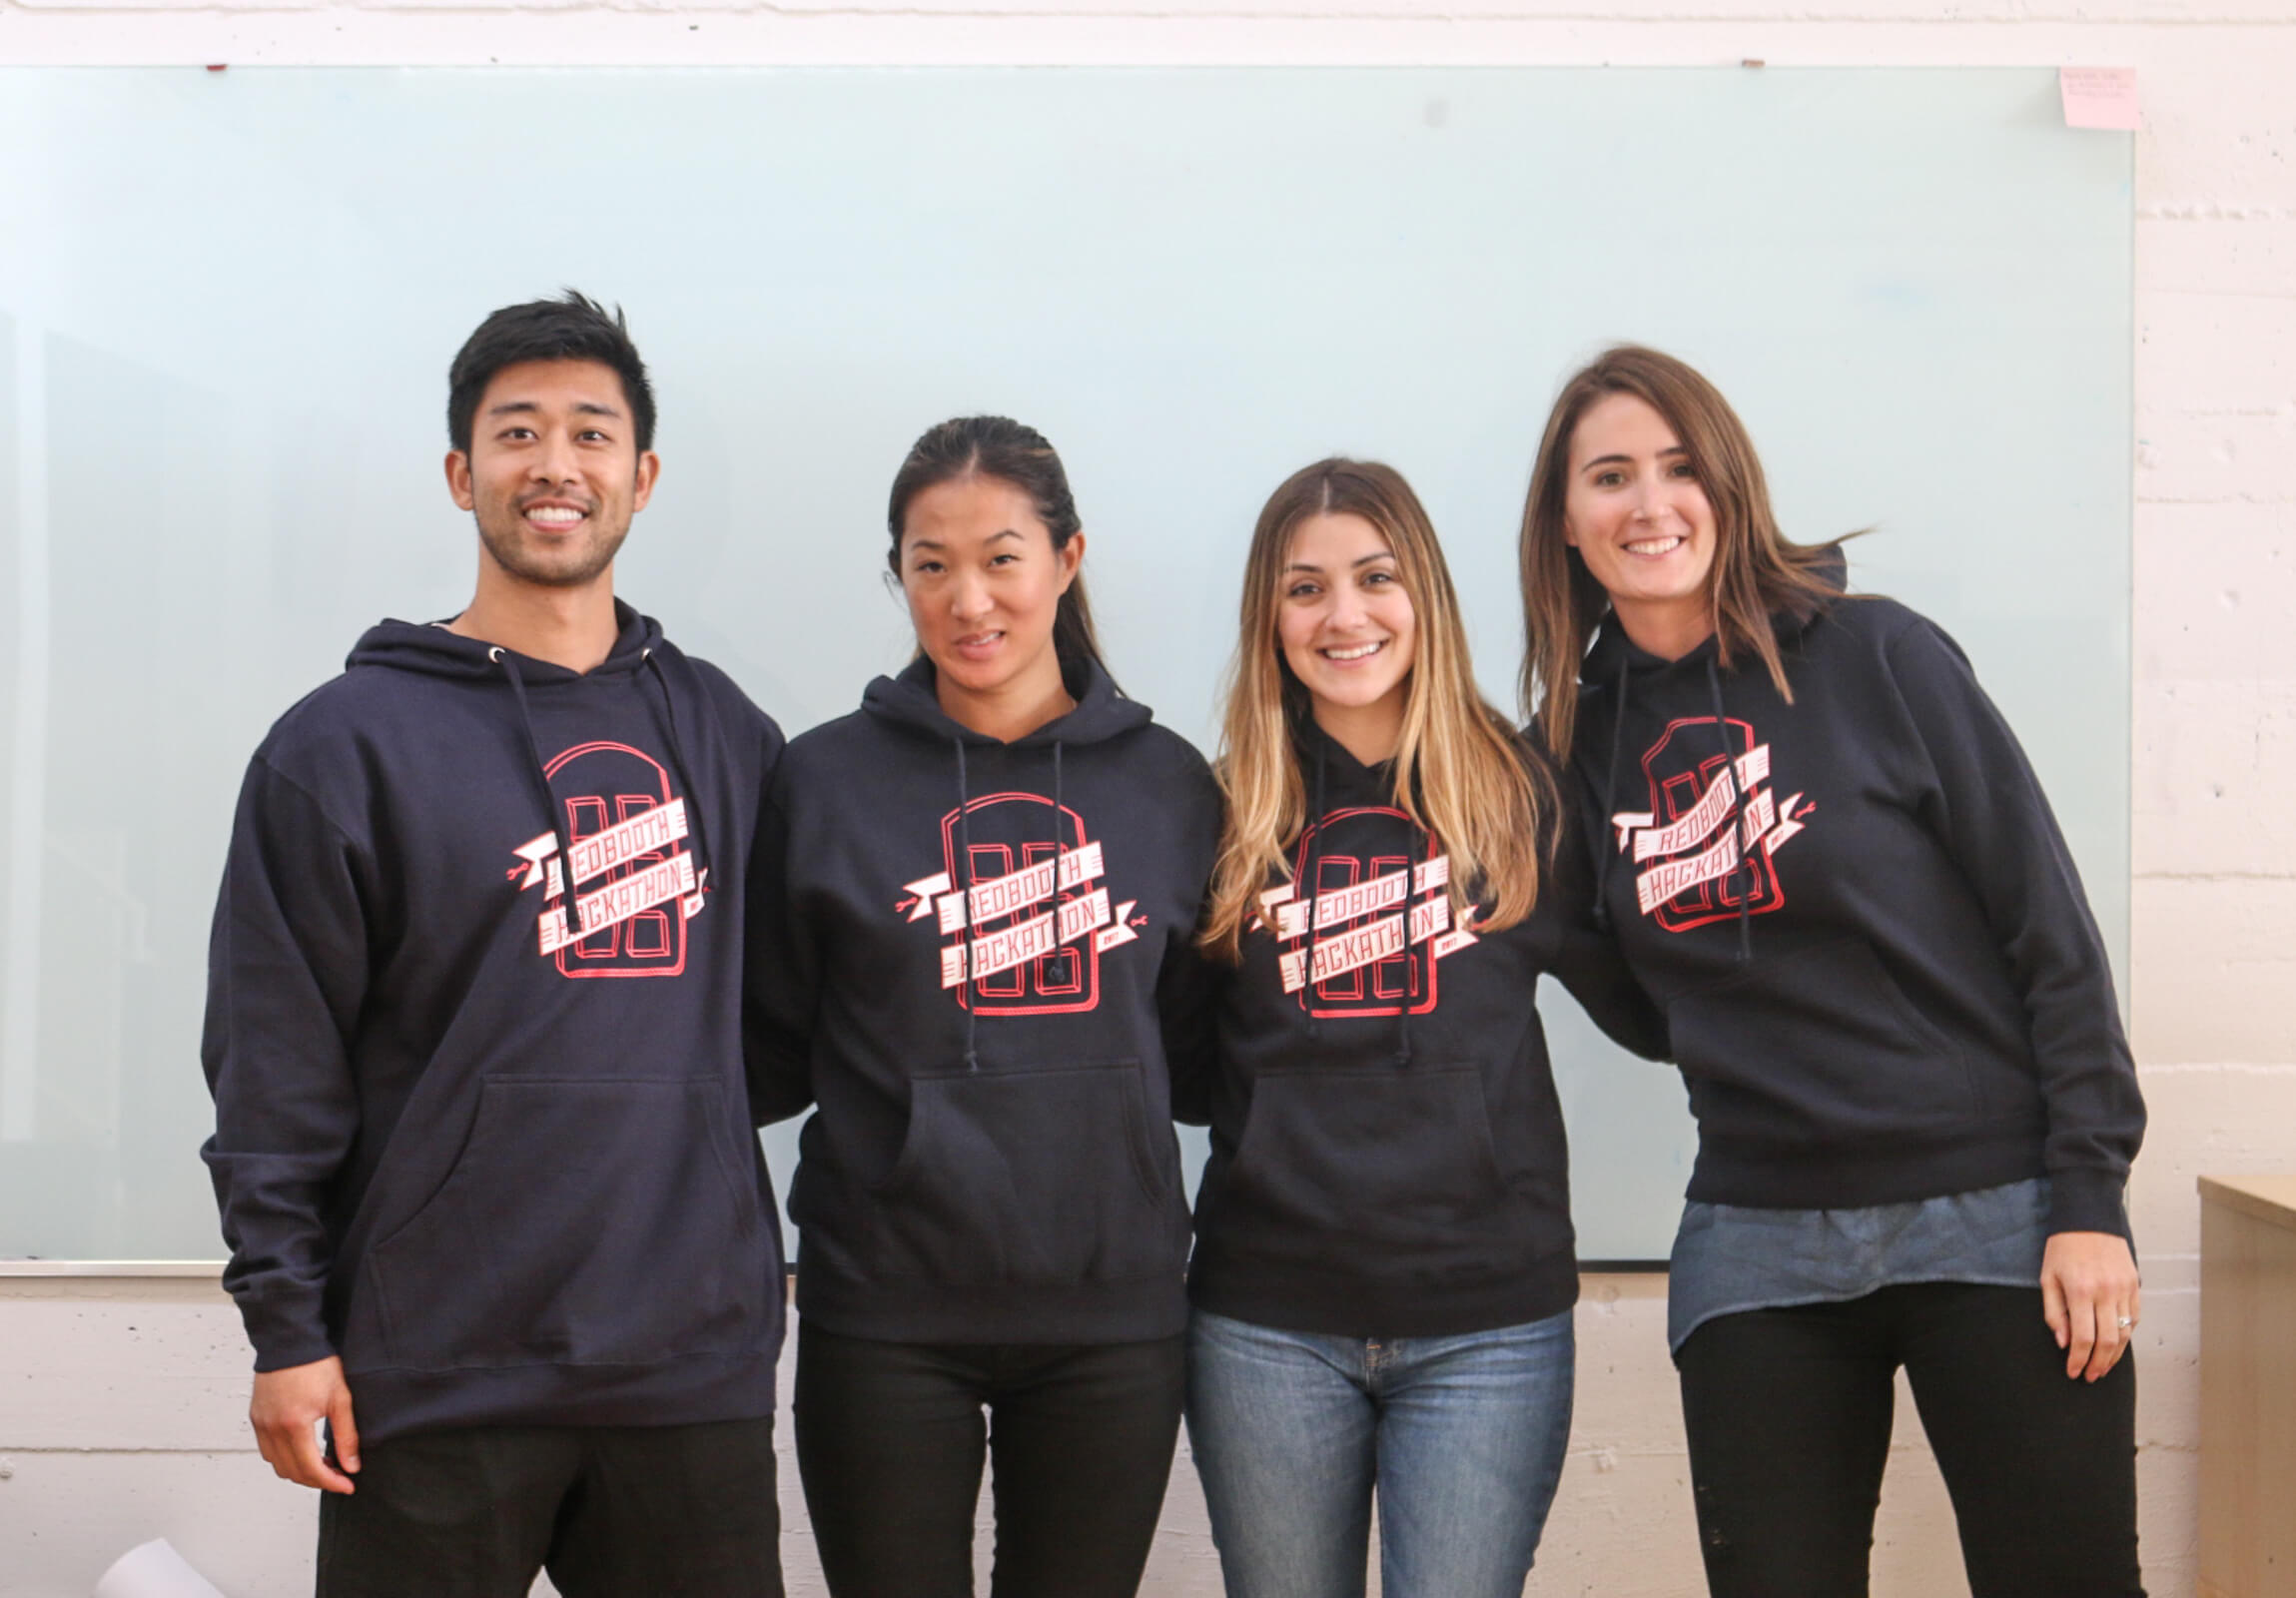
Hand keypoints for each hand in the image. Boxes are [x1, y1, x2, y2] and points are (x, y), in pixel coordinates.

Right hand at [250, 1356, 359, 1492]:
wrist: (291, 1341)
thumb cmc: (317, 1365)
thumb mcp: (340, 1399)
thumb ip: (346, 1436)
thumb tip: (351, 1466)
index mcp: (294, 1425)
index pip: (311, 1469)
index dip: (331, 1483)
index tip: (347, 1486)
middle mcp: (272, 1429)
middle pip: (292, 1473)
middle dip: (317, 1480)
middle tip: (339, 1476)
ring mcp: (260, 1424)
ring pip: (277, 1465)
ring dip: (300, 1471)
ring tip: (325, 1464)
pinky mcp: (256, 1418)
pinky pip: (268, 1451)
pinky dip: (285, 1458)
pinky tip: (304, 1450)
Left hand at [2040, 1231, 2140, 1382]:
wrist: (2089, 1219)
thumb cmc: (2063, 1247)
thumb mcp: (2048, 1278)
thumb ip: (2054, 1313)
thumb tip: (2064, 1342)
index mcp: (2080, 1291)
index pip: (2083, 1338)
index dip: (2079, 1360)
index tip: (2073, 1372)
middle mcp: (2106, 1292)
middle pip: (2108, 1341)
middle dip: (2099, 1364)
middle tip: (2090, 1376)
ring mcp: (2124, 1289)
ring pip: (2125, 1334)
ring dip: (2114, 1355)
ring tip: (2103, 1367)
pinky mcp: (2135, 1285)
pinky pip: (2134, 1319)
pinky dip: (2126, 1336)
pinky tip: (2115, 1344)